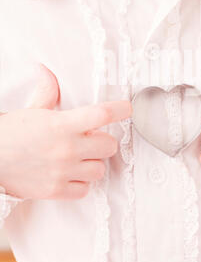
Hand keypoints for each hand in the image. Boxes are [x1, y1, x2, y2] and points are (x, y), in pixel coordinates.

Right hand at [0, 63, 131, 199]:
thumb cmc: (10, 133)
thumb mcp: (32, 108)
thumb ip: (47, 90)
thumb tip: (46, 71)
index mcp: (62, 124)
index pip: (102, 114)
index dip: (120, 110)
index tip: (128, 108)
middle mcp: (67, 148)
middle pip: (109, 146)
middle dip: (104, 141)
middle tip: (93, 139)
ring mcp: (62, 171)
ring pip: (100, 169)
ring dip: (93, 163)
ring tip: (80, 158)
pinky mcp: (55, 190)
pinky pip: (85, 190)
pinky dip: (81, 183)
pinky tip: (71, 174)